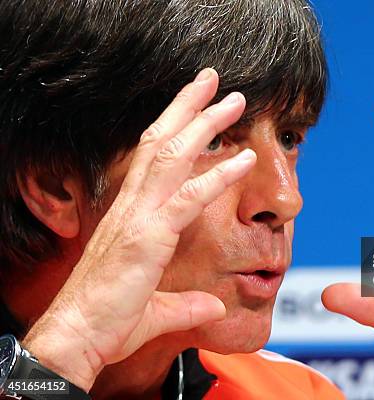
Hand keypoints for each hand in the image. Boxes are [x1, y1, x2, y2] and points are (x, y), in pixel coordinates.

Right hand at [22, 69, 255, 390]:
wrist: (77, 339)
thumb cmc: (107, 321)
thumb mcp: (157, 308)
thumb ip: (186, 302)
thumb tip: (214, 304)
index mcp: (131, 214)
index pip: (152, 157)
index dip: (173, 127)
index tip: (196, 105)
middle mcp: (133, 206)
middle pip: (161, 142)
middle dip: (188, 106)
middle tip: (213, 79)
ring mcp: (139, 217)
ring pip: (173, 156)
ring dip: (205, 123)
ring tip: (234, 99)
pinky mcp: (148, 237)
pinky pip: (189, 198)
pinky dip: (219, 176)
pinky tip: (245, 159)